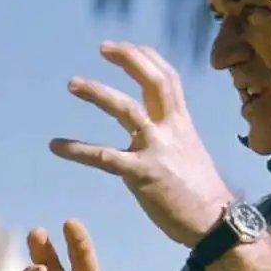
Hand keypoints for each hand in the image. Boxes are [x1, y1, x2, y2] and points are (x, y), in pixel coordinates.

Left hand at [51, 42, 231, 247]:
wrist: (215, 223)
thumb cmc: (200, 191)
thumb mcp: (189, 150)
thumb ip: (170, 132)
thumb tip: (151, 122)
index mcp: (181, 122)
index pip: (166, 77)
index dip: (145, 57)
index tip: (121, 47)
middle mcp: (170, 129)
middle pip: (153, 81)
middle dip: (129, 59)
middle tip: (102, 47)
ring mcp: (156, 150)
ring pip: (126, 110)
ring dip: (98, 92)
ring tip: (73, 83)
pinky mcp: (142, 174)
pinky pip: (104, 157)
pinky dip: (77, 149)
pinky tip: (55, 146)